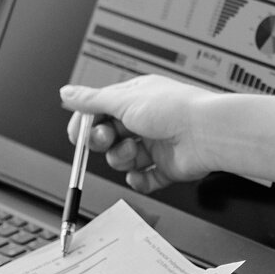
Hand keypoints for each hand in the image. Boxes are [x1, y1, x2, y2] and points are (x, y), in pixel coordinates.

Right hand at [58, 77, 222, 194]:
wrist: (208, 132)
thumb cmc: (175, 109)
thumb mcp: (124, 100)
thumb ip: (91, 101)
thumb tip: (66, 93)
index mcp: (136, 98)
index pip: (100, 110)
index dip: (86, 124)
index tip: (77, 135)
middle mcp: (145, 120)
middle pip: (109, 136)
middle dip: (103, 141)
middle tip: (105, 140)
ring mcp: (156, 144)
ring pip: (123, 159)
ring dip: (121, 158)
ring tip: (133, 153)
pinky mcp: (166, 167)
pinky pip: (144, 179)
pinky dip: (140, 180)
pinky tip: (141, 174)